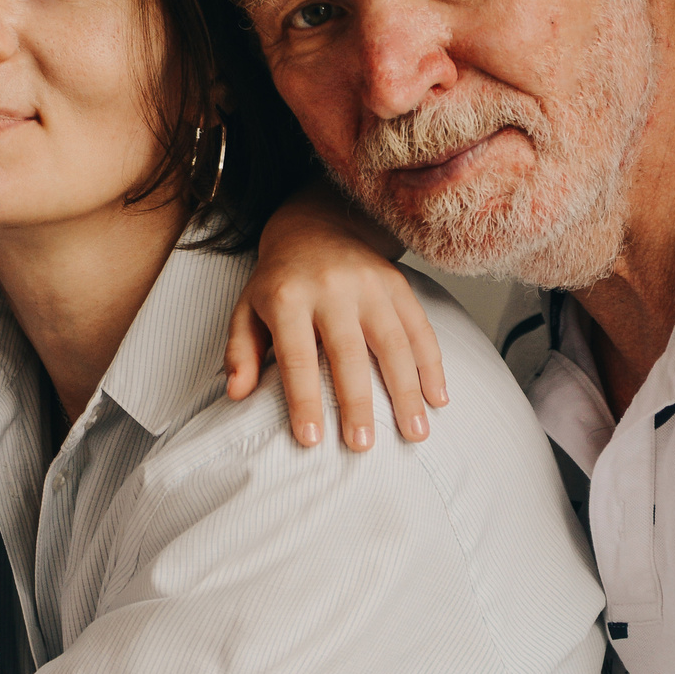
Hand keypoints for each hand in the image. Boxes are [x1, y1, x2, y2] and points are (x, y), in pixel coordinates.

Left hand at [224, 193, 446, 450]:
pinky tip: (438, 399)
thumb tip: (236, 394)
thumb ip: (240, 352)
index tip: (310, 440)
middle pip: (348, 354)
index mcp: (288, 297)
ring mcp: (370, 284)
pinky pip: (420, 327)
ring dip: (406, 391)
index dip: (304, 399)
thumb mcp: (246, 311)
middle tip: (362, 446)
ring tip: (415, 433)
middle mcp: (331, 288)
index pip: (297, 357)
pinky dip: (432, 365)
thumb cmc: (277, 284)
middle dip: (357, 403)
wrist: (314, 228)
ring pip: (393, 343)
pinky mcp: (398, 283)